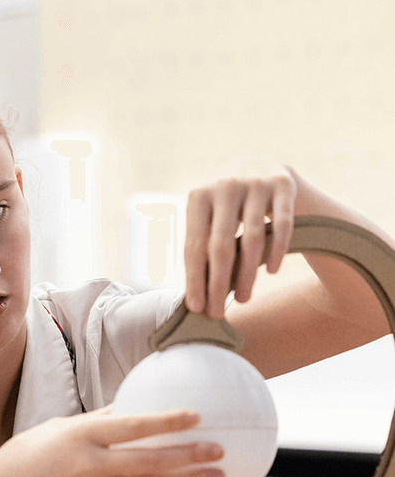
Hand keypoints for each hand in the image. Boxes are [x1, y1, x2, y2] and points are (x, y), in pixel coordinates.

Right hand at [0, 407, 225, 476]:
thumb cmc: (26, 457)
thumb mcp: (58, 428)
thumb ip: (96, 419)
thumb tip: (130, 405)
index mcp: (81, 436)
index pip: (132, 426)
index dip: (167, 421)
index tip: (195, 414)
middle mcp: (92, 466)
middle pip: (150, 462)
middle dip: (189, 457)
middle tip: (219, 451)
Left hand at [184, 157, 296, 318]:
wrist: (260, 165)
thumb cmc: (225, 204)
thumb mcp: (206, 213)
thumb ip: (200, 244)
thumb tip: (193, 293)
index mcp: (198, 197)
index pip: (194, 245)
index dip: (194, 279)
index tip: (196, 307)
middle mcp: (225, 187)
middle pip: (220, 246)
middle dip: (218, 283)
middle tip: (217, 312)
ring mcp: (256, 184)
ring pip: (252, 238)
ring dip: (247, 274)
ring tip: (242, 298)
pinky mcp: (283, 184)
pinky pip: (283, 225)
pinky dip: (277, 251)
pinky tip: (272, 272)